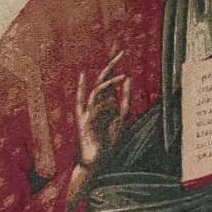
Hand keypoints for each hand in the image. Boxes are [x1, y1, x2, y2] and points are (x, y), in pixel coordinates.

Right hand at [75, 47, 130, 171]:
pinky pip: (91, 106)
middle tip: (120, 50)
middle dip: (110, 64)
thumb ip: (125, 98)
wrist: (97, 162)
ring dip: (109, 81)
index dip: (114, 65)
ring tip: (123, 75)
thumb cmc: (109, 142)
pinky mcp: (83, 122)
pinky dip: (100, 101)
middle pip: (102, 79)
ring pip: (97, 90)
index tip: (121, 50)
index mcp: (105, 102)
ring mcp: (88, 111)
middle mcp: (96, 103)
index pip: (110, 79)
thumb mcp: (122, 117)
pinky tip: (110, 98)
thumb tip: (128, 77)